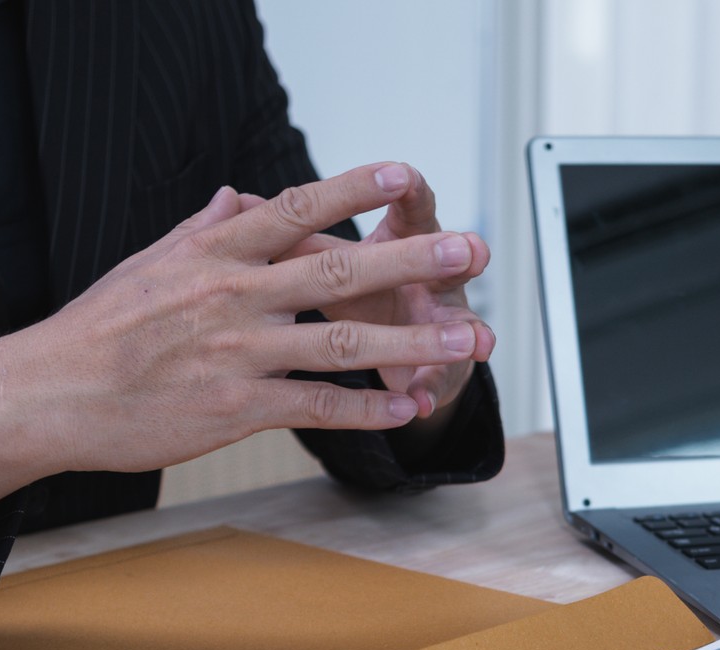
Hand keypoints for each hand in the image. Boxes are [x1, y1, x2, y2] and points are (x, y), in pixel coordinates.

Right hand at [0, 163, 488, 528]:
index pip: (294, 209)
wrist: (49, 394)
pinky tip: (410, 407)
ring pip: (341, 345)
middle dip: (410, 258)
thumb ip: (204, 230)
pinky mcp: (236, 409)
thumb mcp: (149, 264)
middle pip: (337, 270)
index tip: (404, 175)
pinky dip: (367, 410)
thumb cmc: (98, 329)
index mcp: (214, 253)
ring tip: (465, 336)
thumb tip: (238, 197)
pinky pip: (316, 408)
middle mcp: (233, 296)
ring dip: (411, 342)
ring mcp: (238, 354)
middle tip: (469, 247)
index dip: (353, 190)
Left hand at [252, 164, 493, 423]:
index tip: (402, 176)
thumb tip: (240, 205)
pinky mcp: (439, 367)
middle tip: (471, 249)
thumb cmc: (353, 290)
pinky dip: (428, 391)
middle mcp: (427, 275)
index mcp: (398, 241)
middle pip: (439, 262)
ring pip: (455, 324)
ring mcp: (439, 322)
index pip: (405, 207)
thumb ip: (288, 235)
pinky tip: (423, 403)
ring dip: (463, 331)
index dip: (405, 192)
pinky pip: (436, 381)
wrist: (392, 349)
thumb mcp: (320, 262)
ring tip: (478, 342)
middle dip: (449, 257)